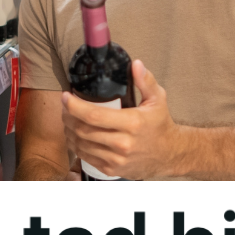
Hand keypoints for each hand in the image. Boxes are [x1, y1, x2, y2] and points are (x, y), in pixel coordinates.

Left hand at [61, 60, 183, 179]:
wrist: (168, 155)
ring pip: (81, 145)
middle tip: (66, 107)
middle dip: (68, 117)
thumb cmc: (160, 125)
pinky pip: (86, 157)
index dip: (74, 106)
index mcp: (132, 123)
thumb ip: (146, 81)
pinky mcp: (112, 170)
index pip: (94, 115)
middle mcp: (123, 143)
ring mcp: (116, 159)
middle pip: (83, 130)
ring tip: (68, 120)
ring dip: (69, 131)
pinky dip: (76, 145)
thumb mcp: (158, 99)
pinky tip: (75, 136)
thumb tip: (136, 64)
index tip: (66, 97)